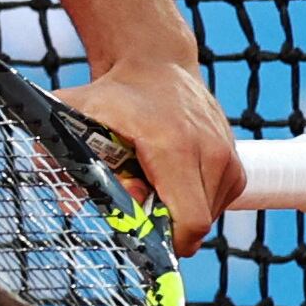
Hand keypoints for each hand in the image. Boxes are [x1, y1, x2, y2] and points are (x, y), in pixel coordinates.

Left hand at [66, 57, 239, 255]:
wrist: (156, 63)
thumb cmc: (114, 95)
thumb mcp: (80, 119)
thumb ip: (70, 160)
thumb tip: (71, 204)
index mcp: (174, 148)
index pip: (190, 222)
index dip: (165, 242)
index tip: (140, 231)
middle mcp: (210, 152)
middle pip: (197, 225)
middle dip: (166, 226)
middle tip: (140, 201)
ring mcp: (227, 156)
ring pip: (208, 217)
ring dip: (179, 213)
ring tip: (155, 181)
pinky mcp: (235, 161)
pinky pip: (218, 203)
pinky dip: (195, 201)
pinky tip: (172, 177)